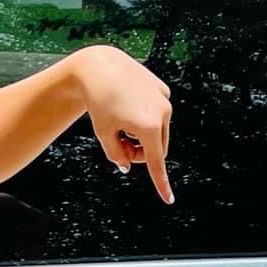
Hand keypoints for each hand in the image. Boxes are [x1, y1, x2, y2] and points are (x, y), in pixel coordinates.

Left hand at [78, 45, 173, 203]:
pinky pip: (158, 113)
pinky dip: (146, 117)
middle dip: (141, 153)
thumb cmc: (98, 102)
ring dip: (144, 136)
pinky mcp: (162, 89)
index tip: (168, 199)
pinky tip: (129, 104)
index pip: (156, 162)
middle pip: (157, 148)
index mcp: (148, 127)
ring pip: (159, 132)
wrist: (99, 67)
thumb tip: (128, 166)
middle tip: (121, 146)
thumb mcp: (104, 134)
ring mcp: (164, 100)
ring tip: (123, 124)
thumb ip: (116, 155)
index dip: (161, 183)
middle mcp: (162, 113)